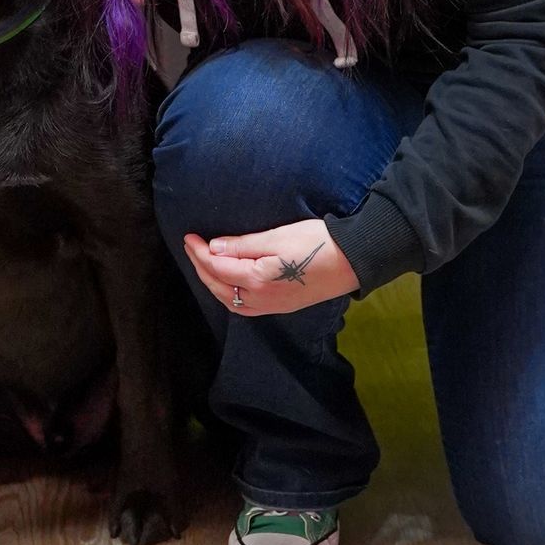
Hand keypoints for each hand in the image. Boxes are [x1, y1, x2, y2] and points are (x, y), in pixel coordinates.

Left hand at [184, 218, 357, 317]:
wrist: (354, 259)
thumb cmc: (318, 242)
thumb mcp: (277, 237)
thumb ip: (243, 245)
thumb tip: (214, 248)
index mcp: (258, 280)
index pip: (218, 267)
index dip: (200, 252)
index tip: (189, 237)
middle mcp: (262, 299)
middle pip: (220, 287)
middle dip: (201, 267)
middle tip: (191, 247)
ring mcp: (273, 306)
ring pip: (231, 301)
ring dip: (213, 284)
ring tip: (204, 264)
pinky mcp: (283, 306)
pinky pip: (245, 307)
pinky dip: (229, 295)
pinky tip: (228, 284)